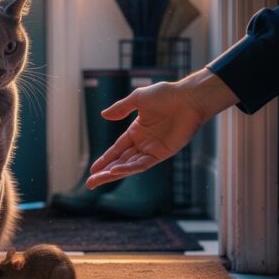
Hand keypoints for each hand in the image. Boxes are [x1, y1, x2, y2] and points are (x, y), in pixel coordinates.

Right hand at [86, 69, 238, 188]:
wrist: (189, 98)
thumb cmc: (167, 95)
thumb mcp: (138, 98)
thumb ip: (121, 108)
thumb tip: (103, 114)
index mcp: (136, 131)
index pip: (116, 150)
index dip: (105, 159)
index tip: (93, 169)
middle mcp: (143, 143)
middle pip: (120, 161)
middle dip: (105, 172)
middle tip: (90, 183)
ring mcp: (152, 149)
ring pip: (128, 166)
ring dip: (113, 174)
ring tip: (97, 180)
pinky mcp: (162, 153)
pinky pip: (143, 164)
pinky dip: (129, 168)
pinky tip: (116, 171)